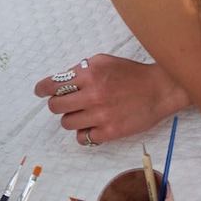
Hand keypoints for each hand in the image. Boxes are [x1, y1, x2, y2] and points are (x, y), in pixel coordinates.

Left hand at [33, 53, 191, 146]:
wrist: (160, 89)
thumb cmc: (132, 74)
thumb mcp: (104, 61)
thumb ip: (81, 70)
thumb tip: (61, 80)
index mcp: (89, 74)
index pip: (52, 85)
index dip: (42, 89)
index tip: (40, 92)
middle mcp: (92, 95)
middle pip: (55, 107)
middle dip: (58, 105)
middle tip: (67, 104)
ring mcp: (100, 115)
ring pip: (67, 123)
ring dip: (72, 119)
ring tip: (84, 114)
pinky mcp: (109, 132)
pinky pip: (82, 138)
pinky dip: (85, 133)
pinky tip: (93, 126)